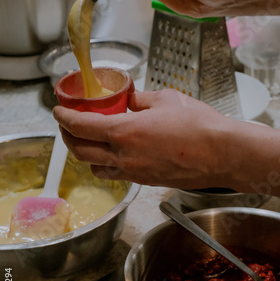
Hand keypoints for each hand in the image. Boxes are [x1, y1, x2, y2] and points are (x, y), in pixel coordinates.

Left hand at [53, 89, 233, 187]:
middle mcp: (124, 156)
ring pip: (95, 168)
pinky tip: (114, 155)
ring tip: (88, 141)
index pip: (81, 126)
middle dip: (68, 137)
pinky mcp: (145, 181)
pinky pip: (116, 175)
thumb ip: (140, 100)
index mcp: (124, 132)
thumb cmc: (198, 125)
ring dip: (85, 154)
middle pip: (80, 151)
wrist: (221, 153)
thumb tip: (129, 100)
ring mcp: (134, 172)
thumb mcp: (166, 99)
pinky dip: (106, 165)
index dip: (64, 118)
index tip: (58, 111)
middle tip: (67, 126)